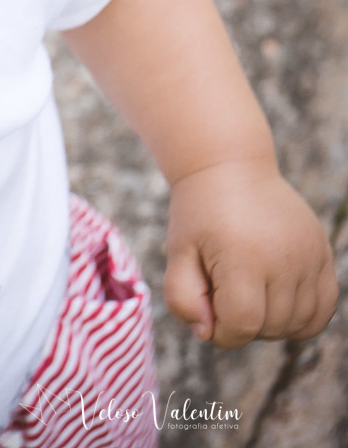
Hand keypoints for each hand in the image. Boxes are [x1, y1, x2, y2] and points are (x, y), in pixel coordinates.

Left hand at [163, 160, 337, 348]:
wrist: (230, 168)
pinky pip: (324, 309)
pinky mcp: (323, 252)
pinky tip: (276, 296)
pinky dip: (302, 316)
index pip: (241, 326)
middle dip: (243, 323)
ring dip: (271, 322)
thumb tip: (208, 332)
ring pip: (299, 324)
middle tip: (224, 288)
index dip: (220, 330)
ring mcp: (309, 255)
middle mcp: (284, 257)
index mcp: (243, 256)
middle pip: (270, 328)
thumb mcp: (176, 251)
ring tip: (249, 288)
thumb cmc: (199, 214)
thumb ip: (182, 299)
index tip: (208, 305)